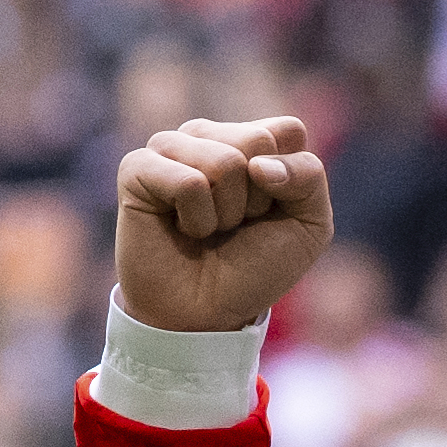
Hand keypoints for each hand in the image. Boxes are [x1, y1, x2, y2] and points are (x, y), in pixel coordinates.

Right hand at [114, 115, 334, 332]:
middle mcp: (209, 135)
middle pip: (258, 141)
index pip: (288, 131)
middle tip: (234, 225)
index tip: (271, 213)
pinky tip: (181, 229)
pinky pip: (188, 182)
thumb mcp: (309, 226)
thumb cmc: (254, 268)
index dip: (291, 182)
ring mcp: (170, 147)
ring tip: (207, 229)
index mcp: (249, 140)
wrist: (206, 314)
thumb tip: (257, 164)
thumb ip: (309, 176)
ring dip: (226, 213)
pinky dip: (196, 219)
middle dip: (257, 199)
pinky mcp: (138, 168)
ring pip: (225, 161)